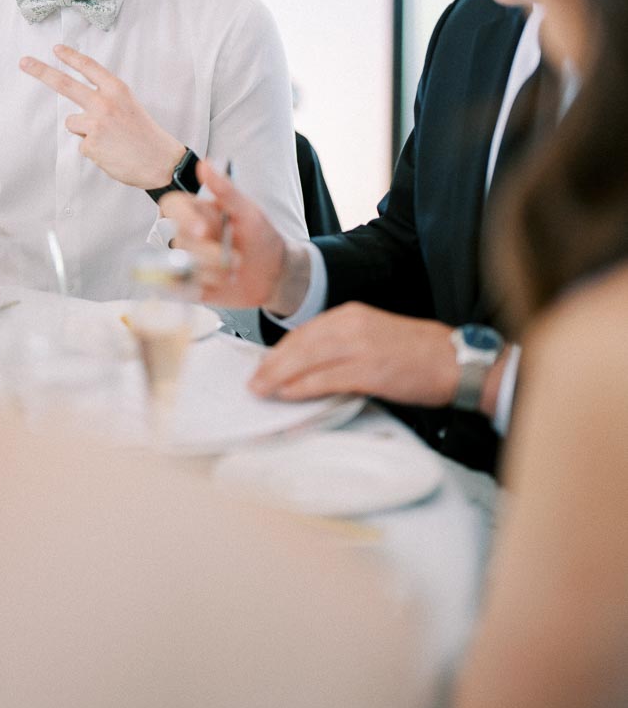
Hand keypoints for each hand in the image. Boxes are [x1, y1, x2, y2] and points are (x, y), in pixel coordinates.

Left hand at [19, 45, 184, 188]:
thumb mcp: (129, 106)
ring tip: (109, 140)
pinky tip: (111, 153)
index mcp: (117, 90)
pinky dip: (95, 150)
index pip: (89, 67)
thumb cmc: (145, 135)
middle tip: (24, 62)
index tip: (55, 49)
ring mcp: (96, 124)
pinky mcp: (91, 145)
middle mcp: (104, 103)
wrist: (160, 161)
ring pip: (73, 123)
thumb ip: (106, 99)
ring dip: (85, 131)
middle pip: (65, 84)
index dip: (71, 57)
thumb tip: (82, 106)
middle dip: (41, 71)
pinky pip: (83, 145)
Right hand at [160, 158, 309, 311]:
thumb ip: (226, 190)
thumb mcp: (249, 212)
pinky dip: (200, 288)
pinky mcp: (189, 284)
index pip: (172, 206)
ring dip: (212, 273)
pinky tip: (220, 285)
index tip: (204, 231)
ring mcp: (186, 260)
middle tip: (238, 261)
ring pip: (182, 266)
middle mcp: (187, 235)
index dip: (183, 218)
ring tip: (234, 274)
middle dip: (210, 255)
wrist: (274, 274)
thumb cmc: (261, 237)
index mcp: (197, 212)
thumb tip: (204, 164)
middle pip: (180, 241)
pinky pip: (181, 288)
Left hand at [249, 303, 458, 405]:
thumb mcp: (372, 336)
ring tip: (262, 390)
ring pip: (308, 359)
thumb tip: (307, 366)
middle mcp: (352, 325)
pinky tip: (288, 394)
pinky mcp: (371, 370)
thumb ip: (341, 346)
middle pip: (300, 343)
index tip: (262, 365)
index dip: (279, 351)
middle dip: (272, 364)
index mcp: (350, 314)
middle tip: (253, 382)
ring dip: (280, 376)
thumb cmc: (415, 351)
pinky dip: (304, 386)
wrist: (453, 359)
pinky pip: (328, 378)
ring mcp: (361, 347)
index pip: (304, 332)